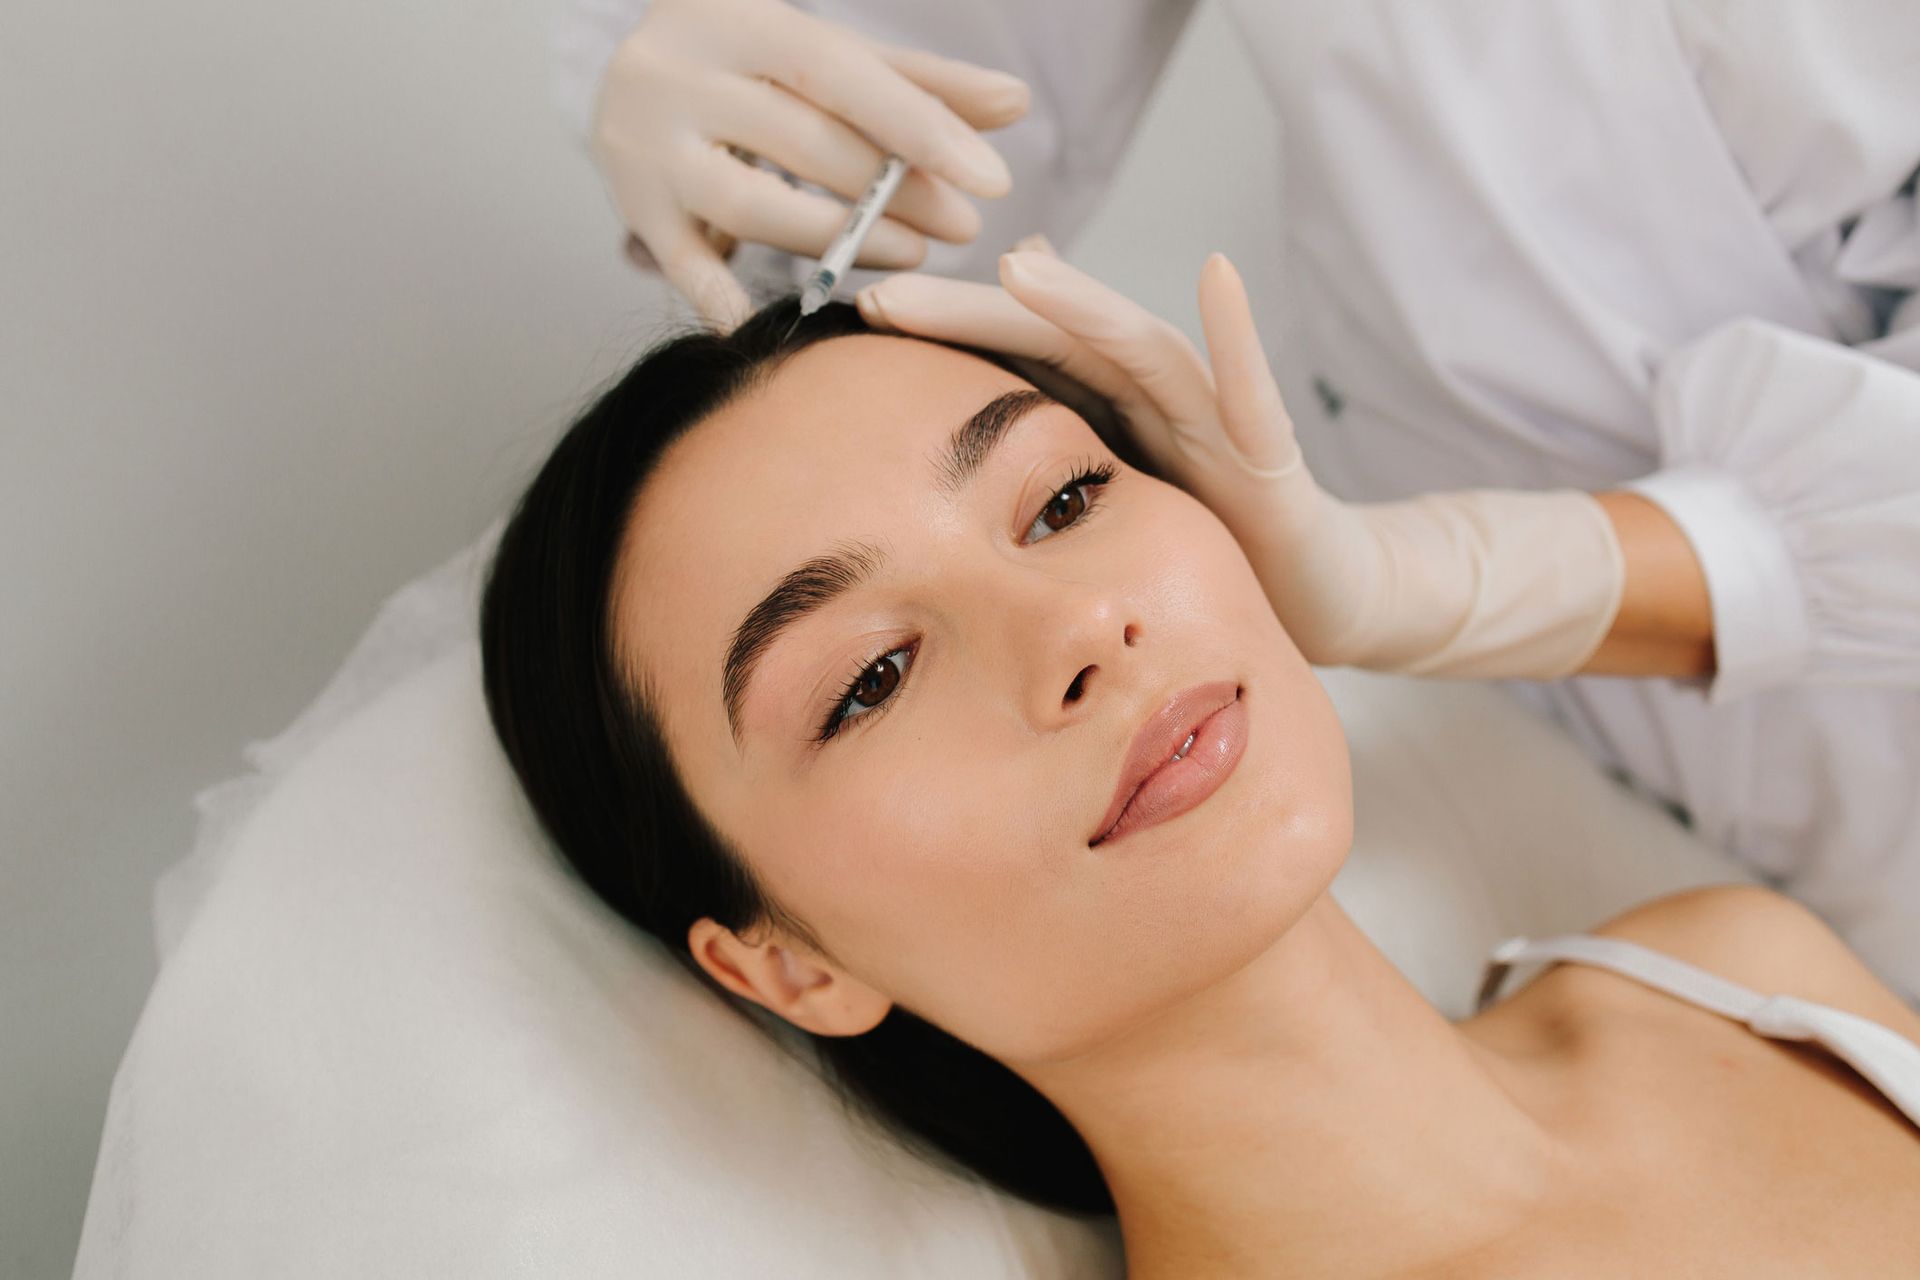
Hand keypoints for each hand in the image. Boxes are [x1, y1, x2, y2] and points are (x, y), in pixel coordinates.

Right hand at [592, 0, 1028, 328]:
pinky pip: (691, 271)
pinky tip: (802, 324)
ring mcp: (645, 150)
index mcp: (733, 20)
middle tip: (964, 227)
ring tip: (913, 255)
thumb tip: (1017, 103)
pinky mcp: (635, 214)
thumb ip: (920, 85)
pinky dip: (741, 303)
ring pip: (753, 207)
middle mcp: (677, 76)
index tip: (991, 180)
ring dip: (842, 241)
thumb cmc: (753, 69)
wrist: (629, 75)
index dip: (920, 127)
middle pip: (804, 142)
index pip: (841, 74)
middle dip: (895, 191)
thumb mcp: (827, 61)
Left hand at [858, 250, 1625, 676]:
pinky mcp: (1273, 462)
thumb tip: (957, 456)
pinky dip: (1238, 337)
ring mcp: (1214, 424)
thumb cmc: (1205, 553)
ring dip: (1084, 305)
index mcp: (1107, 422)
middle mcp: (1155, 406)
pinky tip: (1218, 278)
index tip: (859, 314)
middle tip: (887, 291)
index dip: (944, 333)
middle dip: (973, 310)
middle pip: (1057, 339)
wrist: (1318, 599)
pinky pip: (1253, 394)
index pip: (1015, 360)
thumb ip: (1046, 473)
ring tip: (1023, 264)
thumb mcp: (1104, 522)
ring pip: (1141, 351)